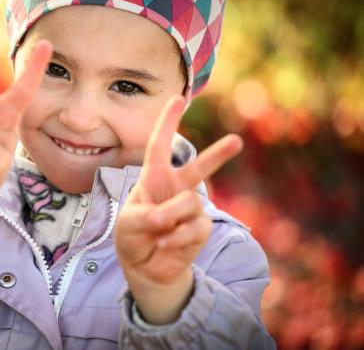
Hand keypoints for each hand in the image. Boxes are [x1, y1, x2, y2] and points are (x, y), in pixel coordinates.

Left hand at [113, 96, 242, 322]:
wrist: (145, 267)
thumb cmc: (132, 236)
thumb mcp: (130, 223)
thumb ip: (149, 215)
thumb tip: (174, 217)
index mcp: (154, 177)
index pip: (159, 146)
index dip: (167, 122)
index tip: (177, 98)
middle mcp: (176, 188)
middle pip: (198, 167)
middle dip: (218, 155)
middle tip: (237, 141)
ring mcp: (190, 208)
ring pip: (189, 204)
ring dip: (170, 220)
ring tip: (158, 233)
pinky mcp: (200, 228)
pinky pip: (193, 228)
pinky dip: (176, 239)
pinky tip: (165, 246)